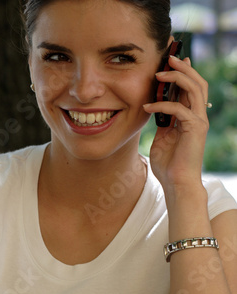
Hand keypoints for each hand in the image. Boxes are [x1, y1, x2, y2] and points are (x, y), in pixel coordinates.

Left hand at [143, 56, 209, 194]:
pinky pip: (179, 109)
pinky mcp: (195, 128)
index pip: (189, 89)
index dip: (181, 74)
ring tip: (160, 73)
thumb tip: (154, 108)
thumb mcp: (162, 139)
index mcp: (190, 118)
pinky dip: (162, 104)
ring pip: (194, 89)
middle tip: (169, 58)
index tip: (169, 63)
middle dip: (184, 68)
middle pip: (197, 83)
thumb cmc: (169, 165)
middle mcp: (198, 117)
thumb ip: (162, 123)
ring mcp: (198, 122)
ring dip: (177, 78)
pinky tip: (147, 106)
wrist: (176, 184)